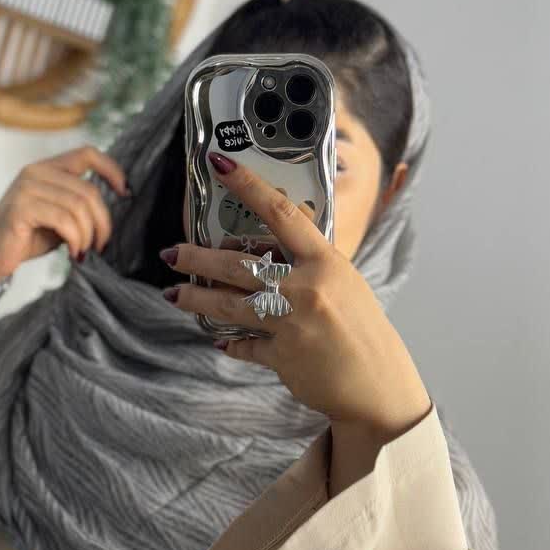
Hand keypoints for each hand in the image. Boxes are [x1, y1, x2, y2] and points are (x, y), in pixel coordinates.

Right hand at [0, 146, 129, 278]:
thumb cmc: (26, 237)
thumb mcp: (60, 217)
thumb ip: (79, 206)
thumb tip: (108, 211)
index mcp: (47, 168)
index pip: (87, 153)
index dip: (112, 169)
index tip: (126, 192)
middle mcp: (36, 171)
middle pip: (89, 190)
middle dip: (103, 222)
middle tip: (101, 244)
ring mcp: (27, 187)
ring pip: (79, 207)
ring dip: (88, 235)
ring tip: (84, 251)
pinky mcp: (22, 207)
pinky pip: (64, 220)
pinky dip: (76, 240)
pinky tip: (74, 253)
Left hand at [160, 152, 431, 441]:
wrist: (378, 384)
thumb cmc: (363, 330)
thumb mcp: (344, 283)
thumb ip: (308, 264)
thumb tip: (266, 249)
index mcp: (325, 262)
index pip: (280, 213)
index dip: (248, 186)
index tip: (220, 164)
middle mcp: (305, 289)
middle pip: (237, 265)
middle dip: (197, 258)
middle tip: (171, 253)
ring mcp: (290, 324)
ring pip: (228, 305)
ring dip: (196, 299)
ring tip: (174, 295)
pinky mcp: (280, 357)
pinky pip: (243, 346)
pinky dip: (230, 343)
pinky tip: (220, 340)